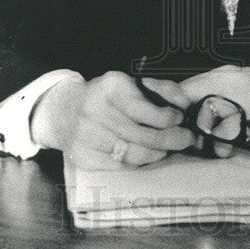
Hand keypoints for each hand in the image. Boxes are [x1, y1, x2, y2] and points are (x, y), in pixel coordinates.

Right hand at [30, 71, 194, 169]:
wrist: (64, 111)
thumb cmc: (106, 97)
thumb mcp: (130, 83)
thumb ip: (161, 89)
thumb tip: (184, 104)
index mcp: (110, 87)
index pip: (143, 109)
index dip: (166, 117)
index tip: (179, 118)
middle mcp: (95, 111)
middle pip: (142, 135)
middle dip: (170, 139)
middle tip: (185, 139)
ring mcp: (87, 136)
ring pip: (134, 154)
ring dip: (157, 153)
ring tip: (166, 148)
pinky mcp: (84, 156)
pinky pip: (121, 165)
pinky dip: (139, 162)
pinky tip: (146, 155)